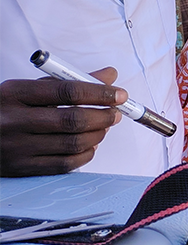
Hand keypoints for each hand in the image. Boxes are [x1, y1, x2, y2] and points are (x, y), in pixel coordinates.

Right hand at [0, 68, 123, 176]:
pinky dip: (85, 154)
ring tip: (104, 126)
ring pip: (72, 144)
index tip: (120, 94)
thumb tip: (109, 75)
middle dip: (103, 116)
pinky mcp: (21, 169)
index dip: (99, 93)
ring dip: (98, 135)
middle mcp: (13, 121)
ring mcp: (16, 148)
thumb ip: (67, 81)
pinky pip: (64, 164)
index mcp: (14, 93)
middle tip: (116, 112)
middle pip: (72, 120)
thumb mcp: (28, 88)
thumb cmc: (6, 108)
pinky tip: (90, 144)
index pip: (66, 92)